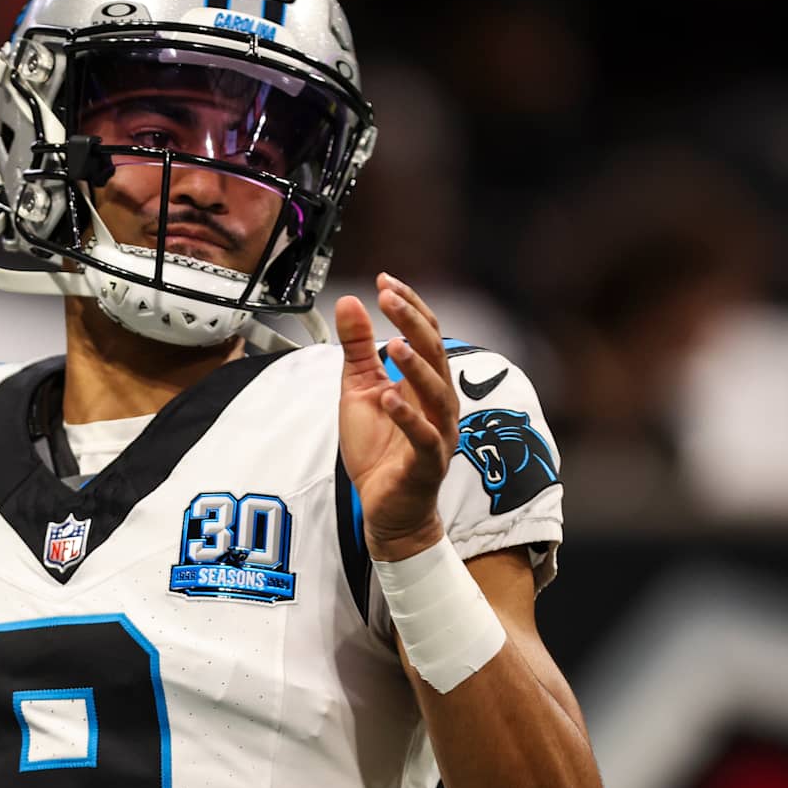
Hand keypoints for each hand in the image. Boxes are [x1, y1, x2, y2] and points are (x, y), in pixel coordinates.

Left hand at [333, 274, 458, 561]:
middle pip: (434, 354)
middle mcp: (438, 402)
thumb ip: (358, 349)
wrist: (386, 506)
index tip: (384, 280)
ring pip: (437, 393)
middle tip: (388, 296)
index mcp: (424, 382)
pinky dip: (408, 416)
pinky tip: (390, 397)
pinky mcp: (427, 462)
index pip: (426, 334)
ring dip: (417, 367)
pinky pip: (423, 437)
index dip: (408, 305)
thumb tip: (349, 302)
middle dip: (413, 322)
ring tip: (395, 344)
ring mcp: (437, 432)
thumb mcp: (359, 389)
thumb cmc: (378, 449)